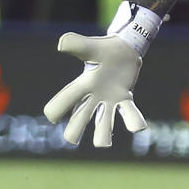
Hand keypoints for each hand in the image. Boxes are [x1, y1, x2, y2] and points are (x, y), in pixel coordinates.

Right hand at [43, 32, 147, 146]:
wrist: (124, 48)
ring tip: (103, 144)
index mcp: (82, 85)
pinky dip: (133, 121)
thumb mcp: (90, 47)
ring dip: (103, 135)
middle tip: (71, 139)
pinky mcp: (125, 99)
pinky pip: (130, 114)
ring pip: (104, 125)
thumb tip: (62, 44)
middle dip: (74, 130)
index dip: (57, 108)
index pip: (65, 99)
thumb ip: (77, 44)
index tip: (51, 117)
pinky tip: (137, 128)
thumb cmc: (103, 49)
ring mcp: (110, 101)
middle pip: (79, 119)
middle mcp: (93, 97)